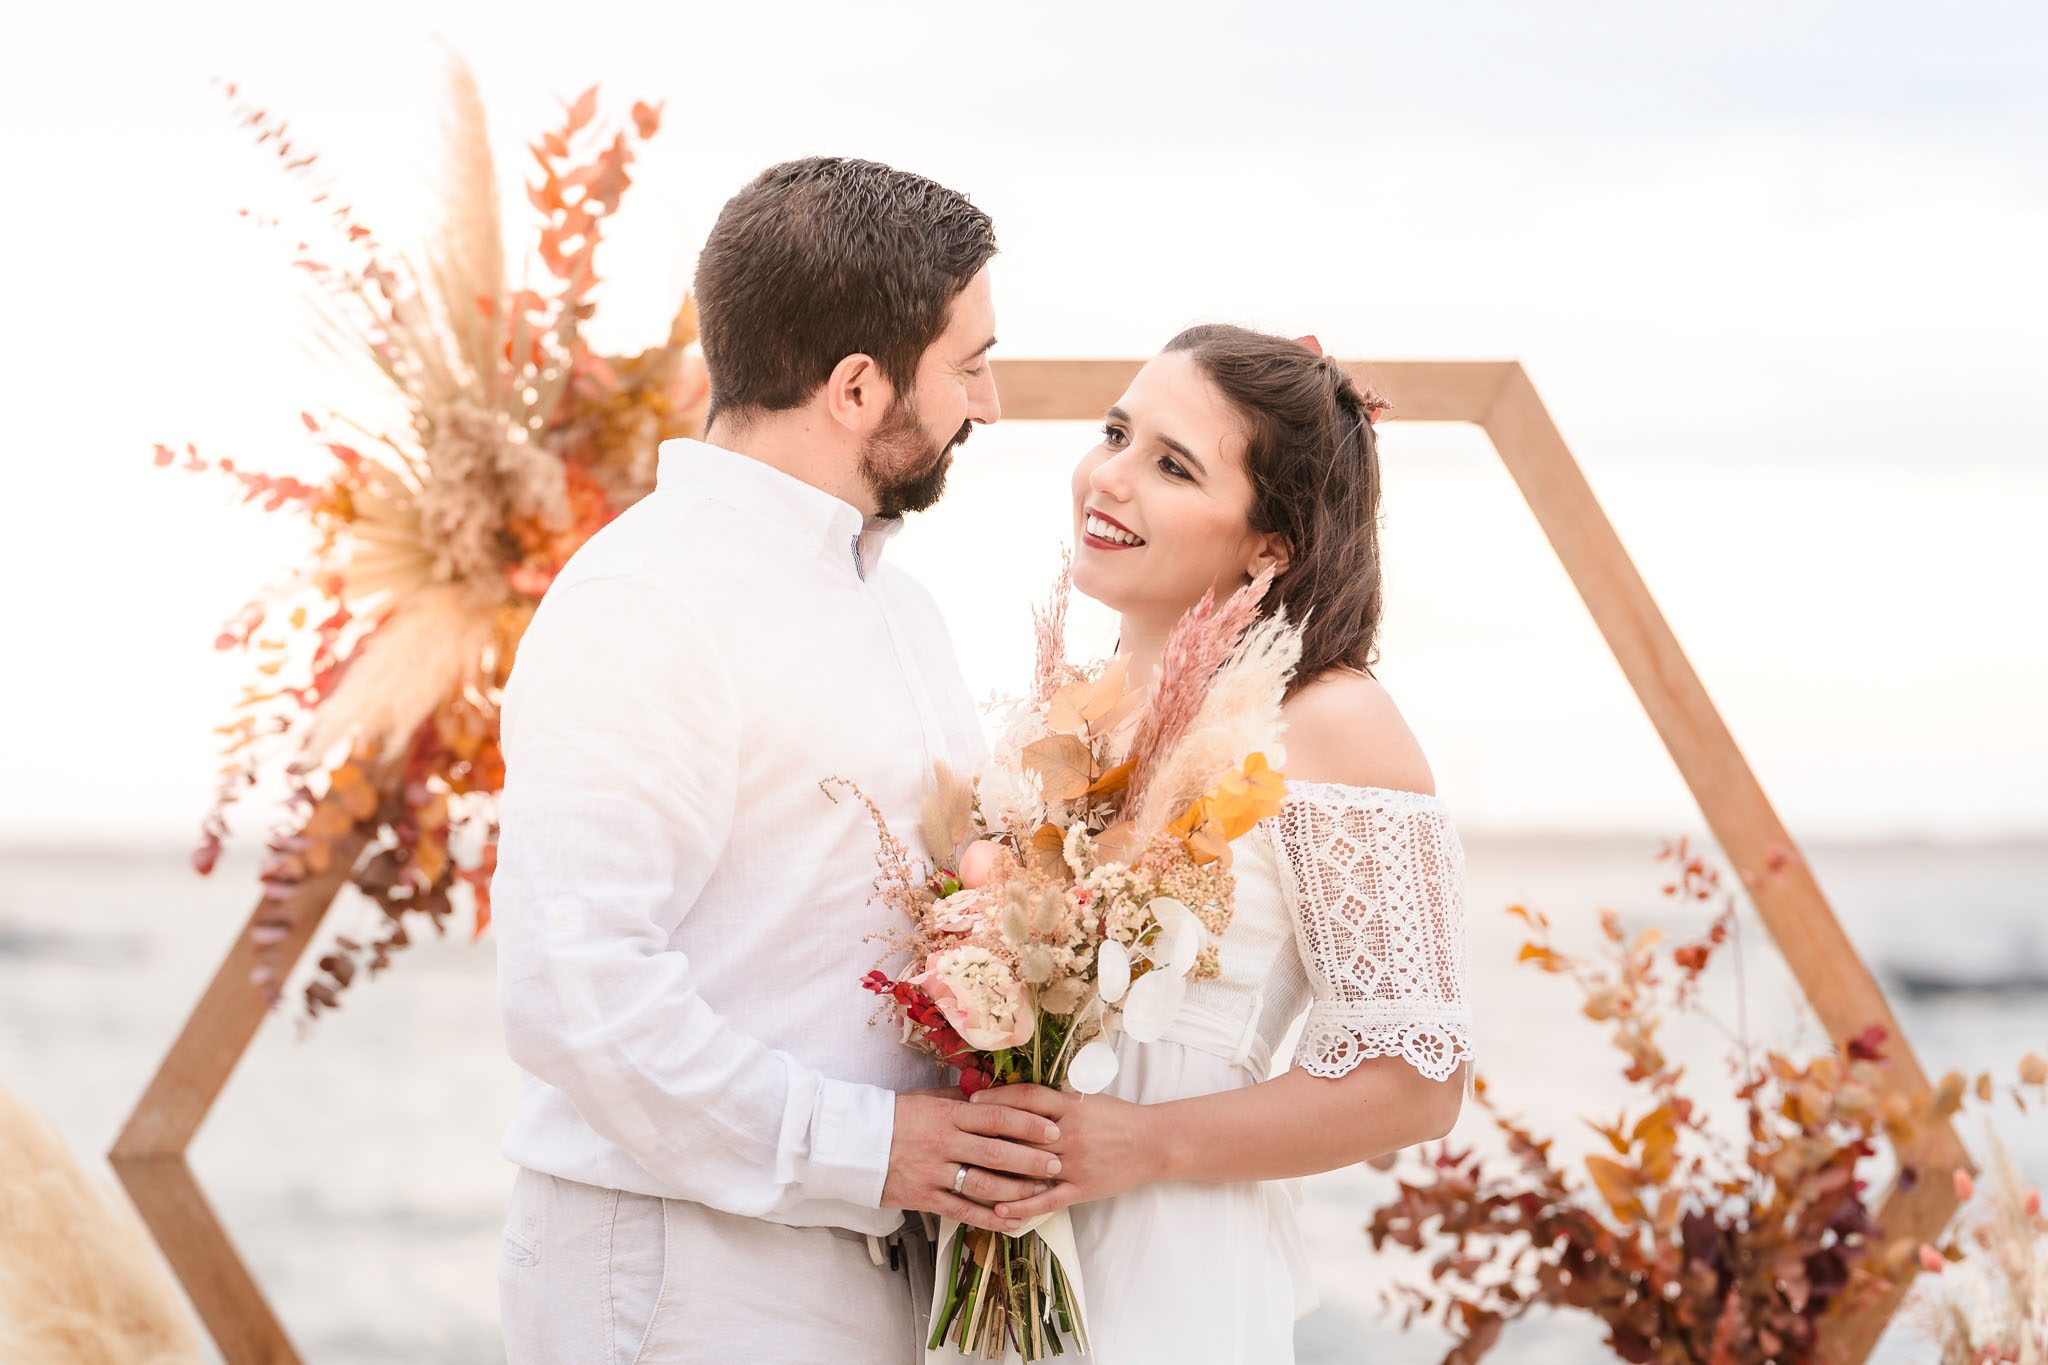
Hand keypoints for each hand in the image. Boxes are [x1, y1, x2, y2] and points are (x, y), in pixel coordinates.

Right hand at [883, 1093, 1063, 1233]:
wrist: (849, 1142)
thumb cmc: (892, 1116)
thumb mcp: (925, 1097)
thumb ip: (960, 1096)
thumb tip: (993, 1090)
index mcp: (947, 1114)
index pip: (996, 1117)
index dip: (1028, 1125)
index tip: (1052, 1130)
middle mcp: (944, 1142)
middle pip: (997, 1153)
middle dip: (1032, 1160)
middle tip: (1057, 1163)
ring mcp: (933, 1172)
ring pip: (984, 1184)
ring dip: (1017, 1190)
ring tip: (1042, 1192)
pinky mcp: (923, 1198)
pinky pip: (962, 1211)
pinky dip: (989, 1219)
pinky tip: (1012, 1221)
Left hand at [969, 1085, 1157, 1220]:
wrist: (1154, 1144)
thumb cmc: (1118, 1117)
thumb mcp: (1087, 1100)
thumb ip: (1055, 1100)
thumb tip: (1017, 1097)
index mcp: (1072, 1107)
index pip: (1027, 1099)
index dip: (998, 1099)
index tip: (972, 1100)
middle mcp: (1070, 1134)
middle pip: (1021, 1134)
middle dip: (987, 1133)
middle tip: (956, 1134)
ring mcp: (1075, 1164)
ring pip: (1028, 1168)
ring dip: (996, 1170)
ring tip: (965, 1171)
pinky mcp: (1081, 1189)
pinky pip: (1046, 1200)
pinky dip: (1021, 1206)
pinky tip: (997, 1209)